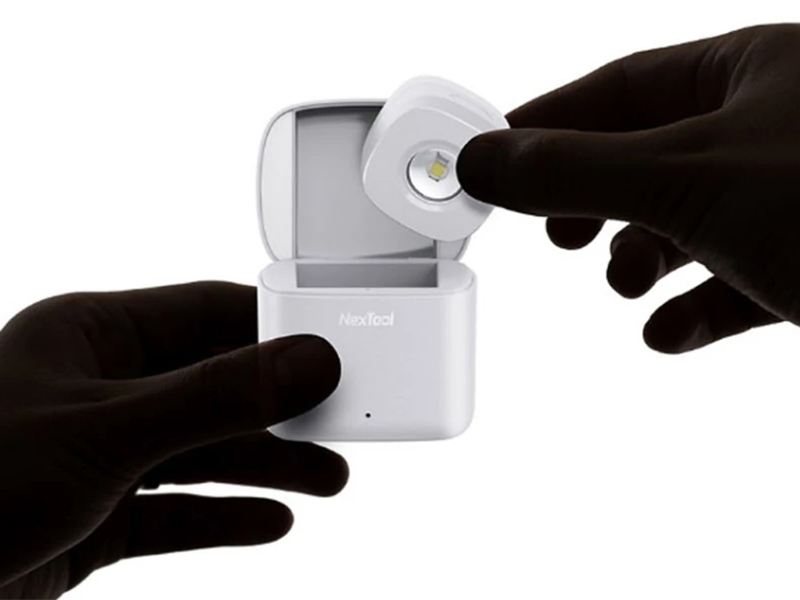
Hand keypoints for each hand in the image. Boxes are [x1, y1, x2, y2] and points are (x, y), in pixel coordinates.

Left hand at [0, 282, 346, 598]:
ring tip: (327, 480)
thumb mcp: (107, 433)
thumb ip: (215, 398)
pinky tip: (271, 521)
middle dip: (280, 410)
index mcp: (92, 337)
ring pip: (202, 451)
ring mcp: (98, 455)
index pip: (206, 313)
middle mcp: (100, 390)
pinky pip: (177, 511)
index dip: (273, 328)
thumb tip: (309, 362)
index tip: (334, 345)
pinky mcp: (94, 517)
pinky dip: (225, 517)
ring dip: (266, 466)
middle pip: (215, 387)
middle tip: (342, 421)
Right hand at [458, 23, 799, 352]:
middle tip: (556, 234)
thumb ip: (575, 171)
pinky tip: (671, 332)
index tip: (494, 161)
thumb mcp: (689, 181)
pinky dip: (696, 307)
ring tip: (622, 285)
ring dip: (643, 257)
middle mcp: (773, 128)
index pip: (615, 90)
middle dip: (594, 200)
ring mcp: (796, 197)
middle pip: (649, 156)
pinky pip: (739, 278)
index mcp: (747, 74)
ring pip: (693, 219)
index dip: (546, 125)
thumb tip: (485, 161)